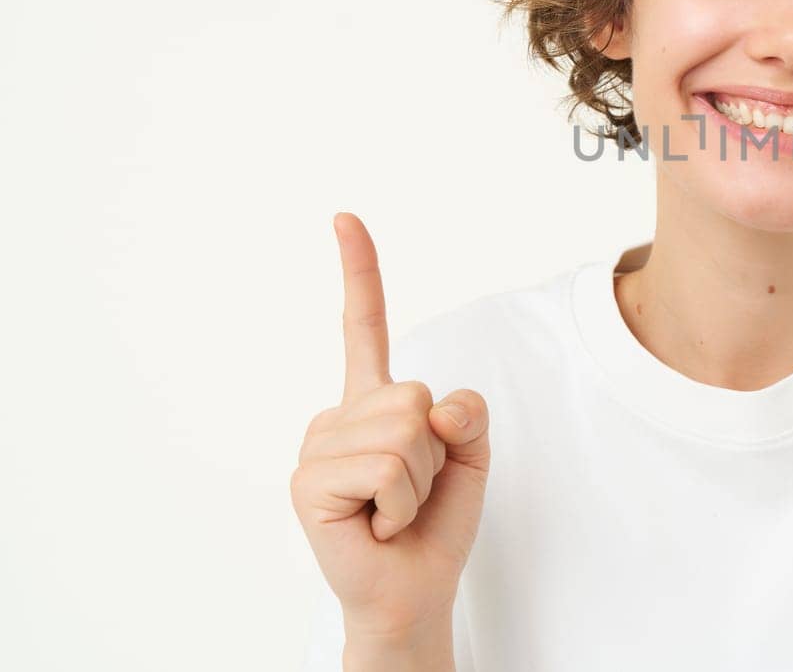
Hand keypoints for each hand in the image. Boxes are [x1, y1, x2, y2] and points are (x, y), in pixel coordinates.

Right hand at [289, 212, 491, 640]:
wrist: (414, 588)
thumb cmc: (435, 521)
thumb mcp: (470, 454)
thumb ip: (467, 412)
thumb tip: (437, 402)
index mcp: (374, 400)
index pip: (363, 325)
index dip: (359, 271)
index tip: (345, 218)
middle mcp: (338, 415)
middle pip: (415, 393)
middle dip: (436, 450)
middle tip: (412, 490)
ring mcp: (317, 445)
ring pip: (404, 430)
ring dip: (418, 481)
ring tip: (394, 508)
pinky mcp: (308, 481)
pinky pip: (385, 466)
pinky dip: (399, 501)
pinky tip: (376, 522)